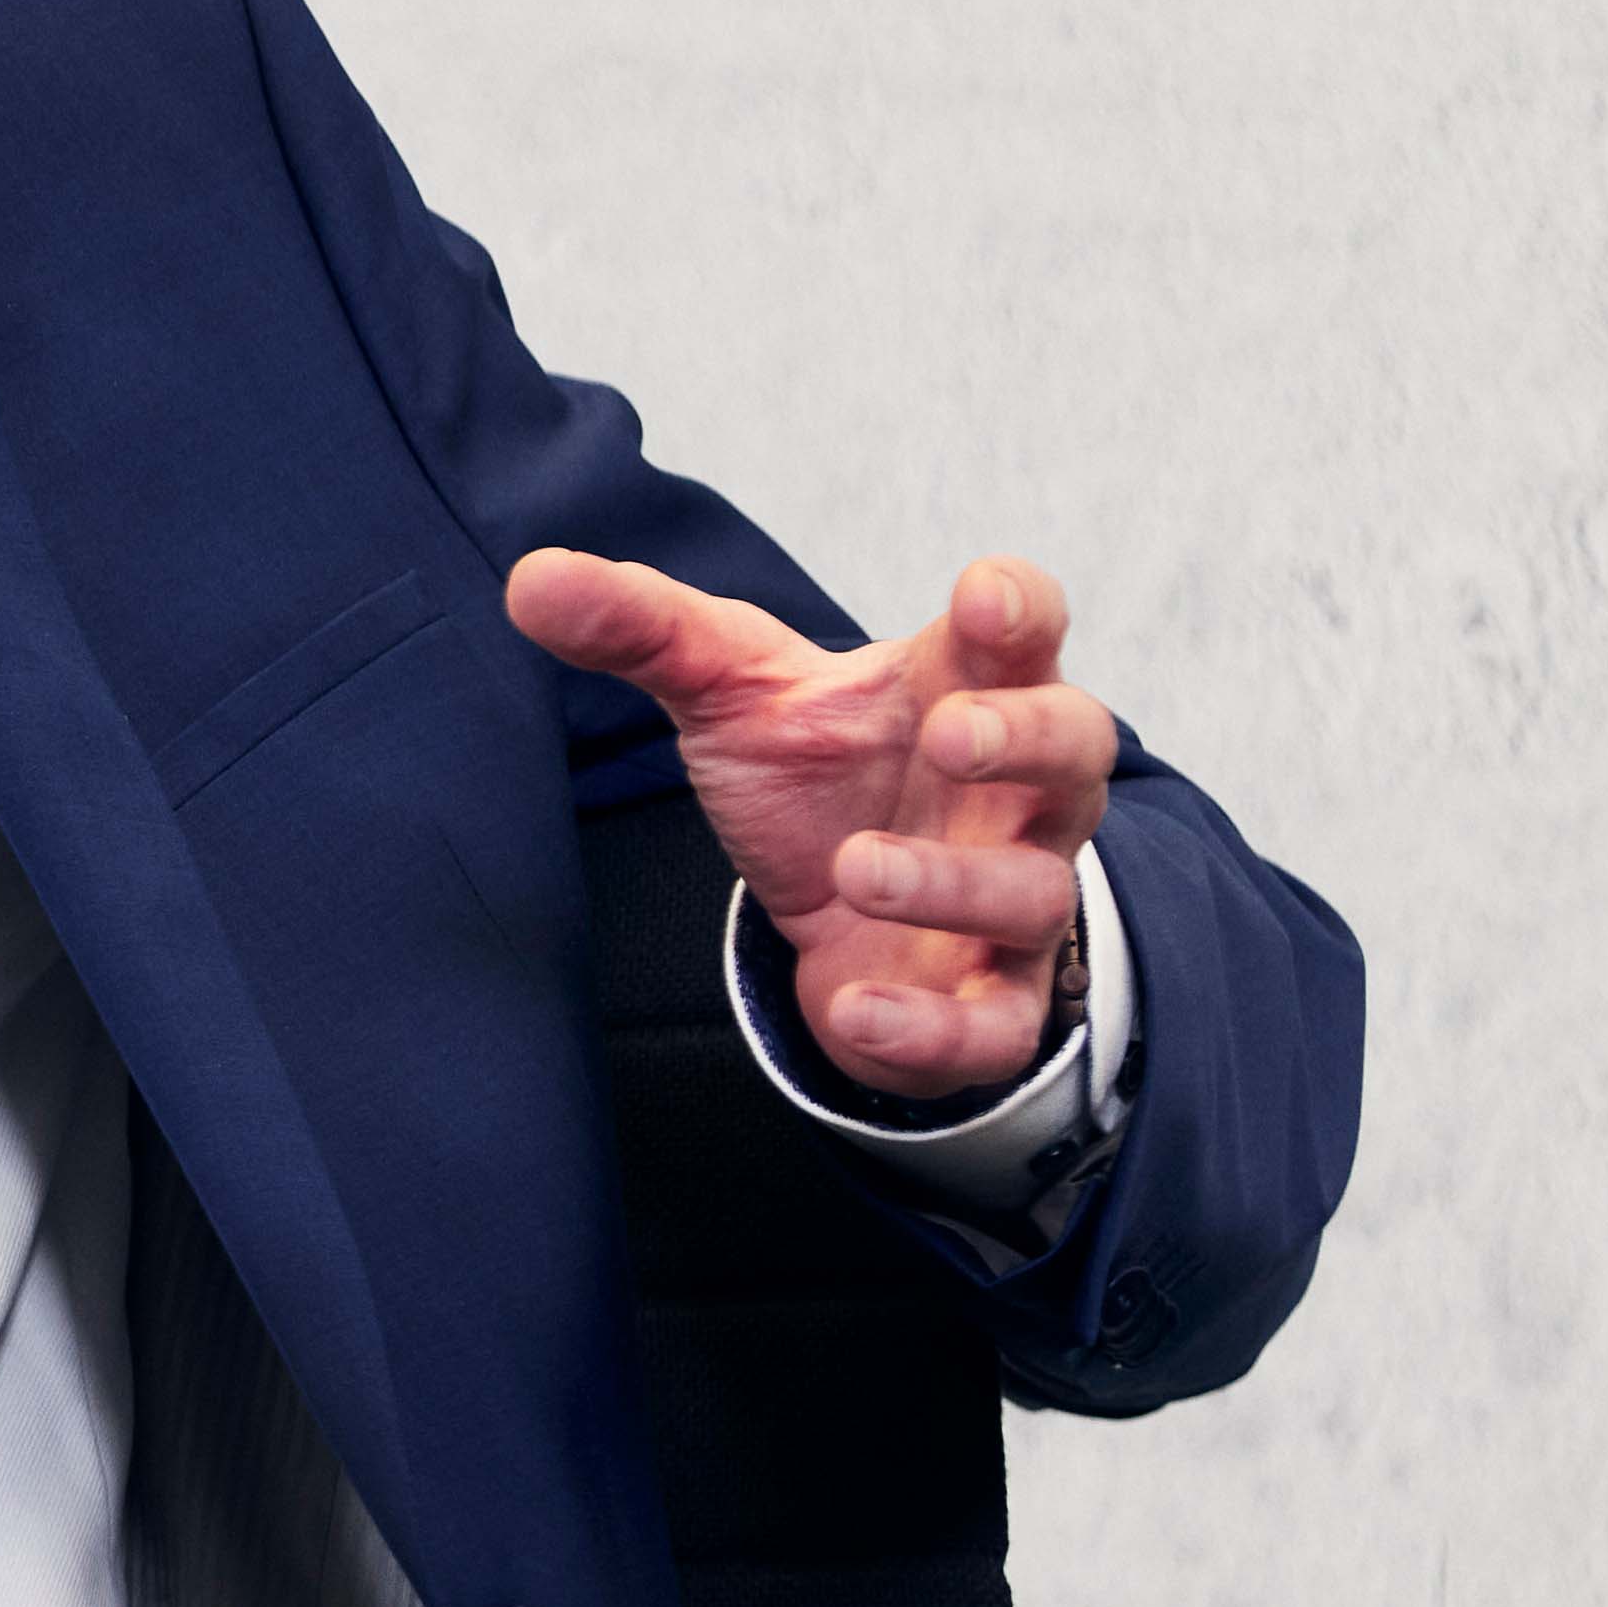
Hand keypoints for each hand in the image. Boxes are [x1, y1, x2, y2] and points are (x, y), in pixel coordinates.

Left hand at [503, 547, 1115, 1100]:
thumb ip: (645, 629)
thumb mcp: (727, 691)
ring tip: (855, 871)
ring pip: (1034, 892)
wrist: (829, 899)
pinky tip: (853, 1010)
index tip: (979, 594)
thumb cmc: (814, 770)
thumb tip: (530, 579)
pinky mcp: (987, 999)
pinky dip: (930, 1027)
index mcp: (961, 688)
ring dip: (950, 885)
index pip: (1021, 626)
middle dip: (1025, 739)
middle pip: (1076, 746)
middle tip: (950, 737)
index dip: (1015, 608)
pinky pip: (995, 1027)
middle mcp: (1014, 789)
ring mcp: (1013, 894)